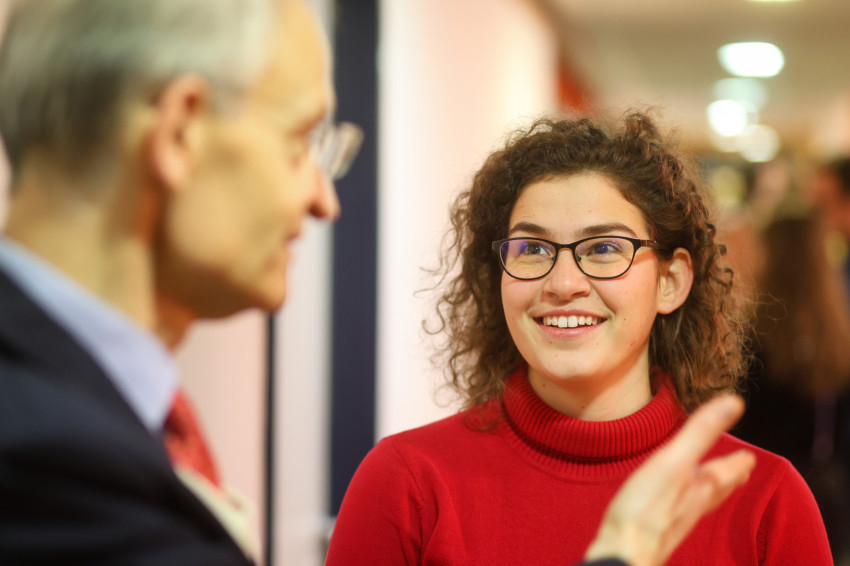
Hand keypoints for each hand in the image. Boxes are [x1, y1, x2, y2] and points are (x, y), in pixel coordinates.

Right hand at [583, 394, 755, 565]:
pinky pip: (675, 514)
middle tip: (740, 473)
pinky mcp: (653, 532)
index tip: (749, 457)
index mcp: (699, 487)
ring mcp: (672, 522)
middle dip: (729, 480)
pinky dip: (683, 505)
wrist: (623, 552)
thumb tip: (734, 401)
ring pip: (698, 505)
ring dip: (709, 493)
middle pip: (716, 491)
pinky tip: (670, 508)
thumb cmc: (645, 509)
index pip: (726, 472)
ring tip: (710, 488)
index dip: (737, 463)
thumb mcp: (674, 461)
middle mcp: (691, 506)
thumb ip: (701, 432)